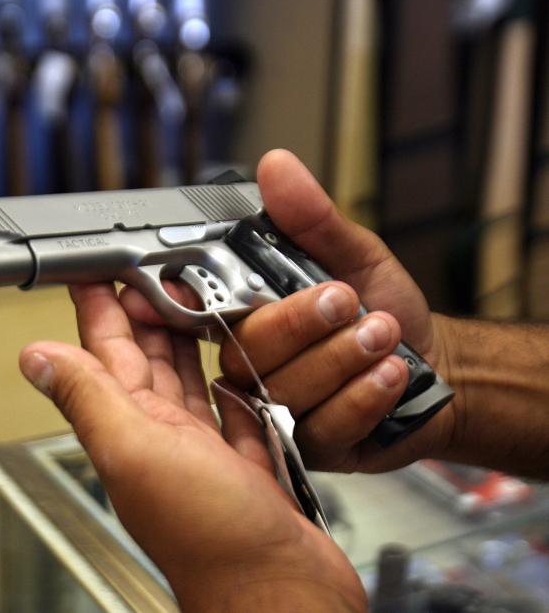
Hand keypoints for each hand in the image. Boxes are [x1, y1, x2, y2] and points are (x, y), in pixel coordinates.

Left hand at [20, 283, 366, 611]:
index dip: (100, 308)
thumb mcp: (137, 451)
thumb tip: (36, 359)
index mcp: (132, 428)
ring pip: (187, 380)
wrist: (280, 595)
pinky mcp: (246, 466)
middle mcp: (163, 438)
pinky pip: (232, 413)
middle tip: (148, 271)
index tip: (96, 270)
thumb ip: (89, 400)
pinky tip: (233, 367)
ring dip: (185, 340)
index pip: (106, 352)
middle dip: (144, 310)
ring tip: (187, 302)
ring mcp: (204, 453)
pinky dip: (230, 385)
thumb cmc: (212, 540)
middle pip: (147, 359)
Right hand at [121, 150, 460, 473]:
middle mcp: (251, 367)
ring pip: (285, 389)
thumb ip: (312, 218)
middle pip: (244, 351)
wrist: (438, 367)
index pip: (193, 310)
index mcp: (246, 317)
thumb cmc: (385, 310)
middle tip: (347, 301)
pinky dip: (363, 395)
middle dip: (300, 324)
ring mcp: (276, 412)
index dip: (178, 302)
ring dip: (342, 358)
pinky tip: (389, 376)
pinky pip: (324, 425)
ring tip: (385, 335)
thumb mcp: (354, 255)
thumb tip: (277, 167)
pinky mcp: (309, 449)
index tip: (180, 292)